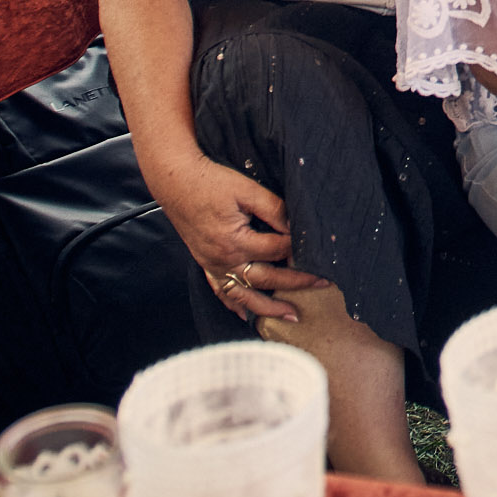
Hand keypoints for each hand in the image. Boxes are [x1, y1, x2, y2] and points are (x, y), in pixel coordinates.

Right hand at [149, 153, 320, 323]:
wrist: (175, 181)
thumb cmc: (211, 181)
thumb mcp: (247, 189)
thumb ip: (274, 209)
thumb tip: (296, 227)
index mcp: (236, 241)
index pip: (276, 250)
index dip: (297, 248)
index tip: (317, 248)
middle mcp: (223, 259)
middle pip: (265, 279)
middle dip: (296, 283)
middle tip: (321, 284)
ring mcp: (212, 265)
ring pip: (243, 295)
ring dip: (267, 308)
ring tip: (291, 315)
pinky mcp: (205, 263)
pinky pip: (220, 291)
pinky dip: (233, 305)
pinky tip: (244, 315)